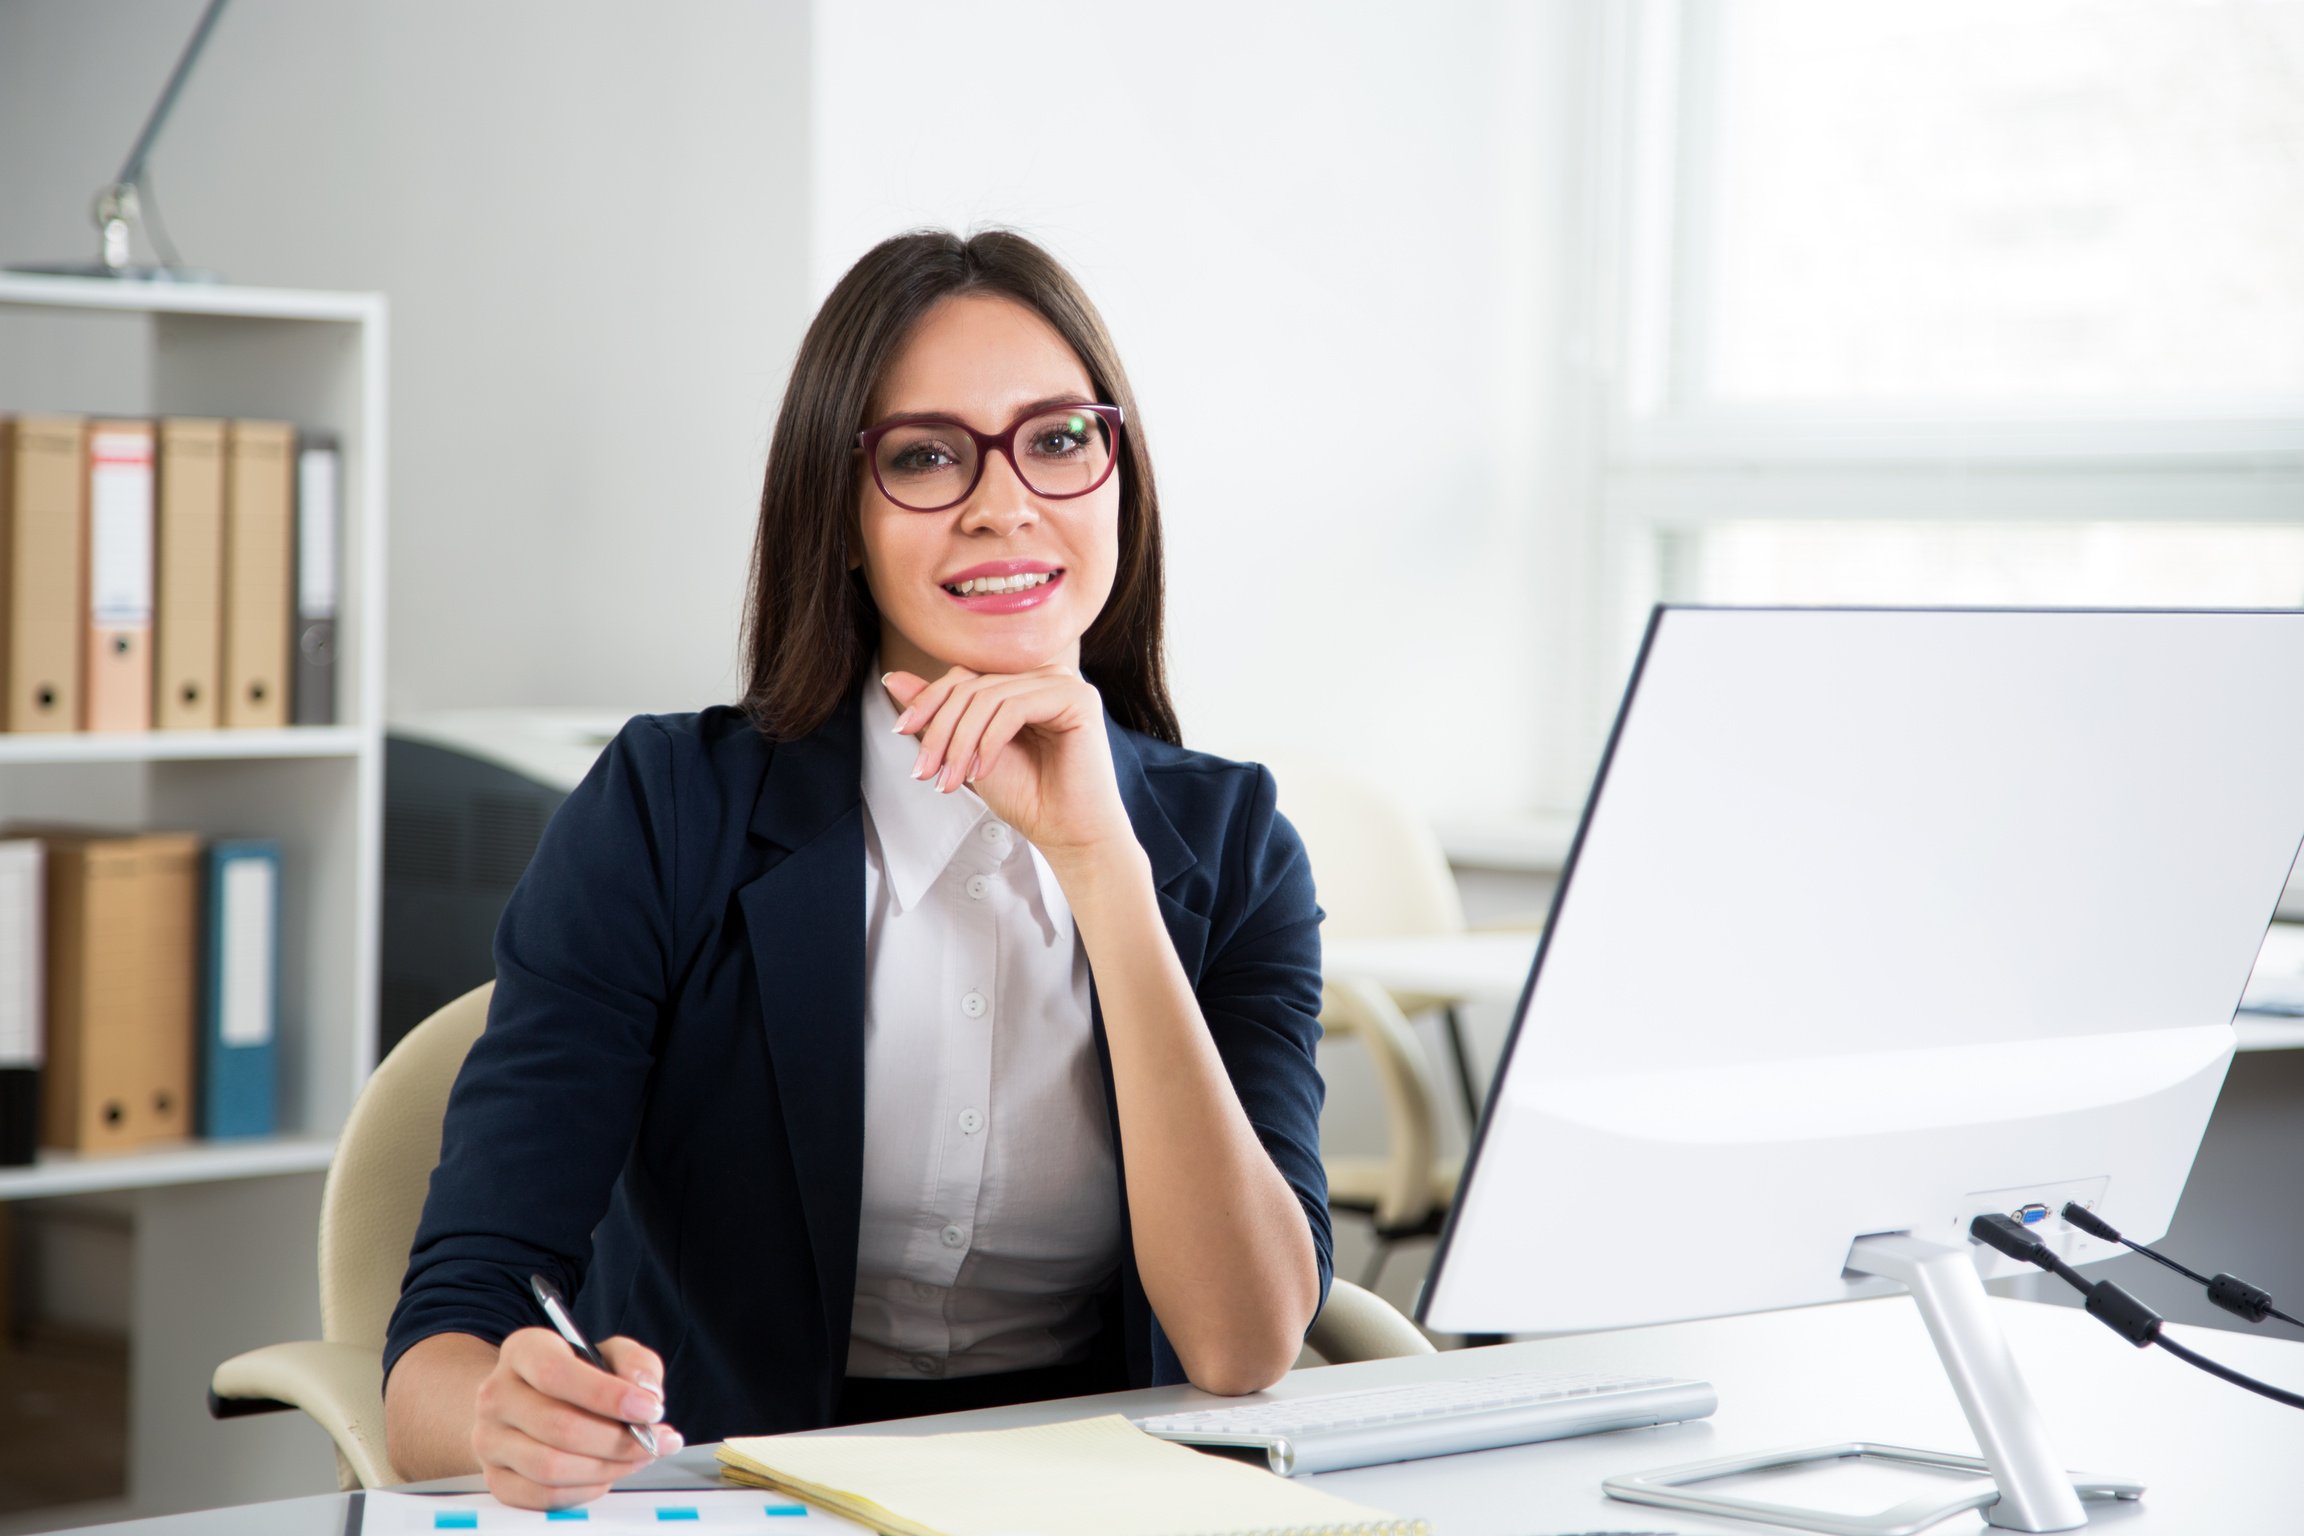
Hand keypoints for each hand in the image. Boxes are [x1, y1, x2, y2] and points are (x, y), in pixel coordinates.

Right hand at [471, 1328, 682, 1508]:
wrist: (530, 1404)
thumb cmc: (578, 1378)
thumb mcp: (611, 1354)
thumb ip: (636, 1364)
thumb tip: (646, 1392)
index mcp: (523, 1350)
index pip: (556, 1373)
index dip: (607, 1395)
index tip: (650, 1409)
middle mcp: (497, 1394)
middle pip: (559, 1426)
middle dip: (618, 1440)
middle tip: (655, 1440)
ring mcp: (490, 1440)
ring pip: (550, 1467)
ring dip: (607, 1467)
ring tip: (638, 1457)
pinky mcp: (496, 1479)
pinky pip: (543, 1496)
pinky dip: (585, 1490)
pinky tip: (607, 1473)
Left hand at [884, 664, 1135, 864]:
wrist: (1068, 834)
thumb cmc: (1027, 795)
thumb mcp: (968, 752)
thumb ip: (939, 715)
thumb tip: (892, 679)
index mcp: (1022, 682)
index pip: (964, 676)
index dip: (927, 700)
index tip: (901, 732)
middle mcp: (1044, 676)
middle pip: (972, 685)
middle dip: (940, 730)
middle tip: (924, 771)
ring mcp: (1063, 683)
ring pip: (989, 697)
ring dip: (960, 742)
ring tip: (951, 780)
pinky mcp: (1078, 699)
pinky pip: (1015, 707)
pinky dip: (989, 741)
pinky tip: (981, 772)